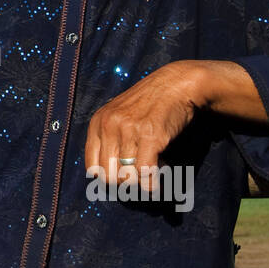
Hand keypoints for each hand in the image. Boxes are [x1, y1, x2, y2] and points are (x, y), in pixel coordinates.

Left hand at [83, 60, 202, 193]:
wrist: (176, 84)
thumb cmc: (150, 104)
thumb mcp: (119, 115)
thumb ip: (110, 139)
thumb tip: (111, 176)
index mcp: (97, 122)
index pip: (92, 167)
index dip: (109, 178)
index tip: (124, 177)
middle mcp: (109, 125)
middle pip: (109, 176)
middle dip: (126, 183)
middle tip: (140, 176)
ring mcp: (128, 129)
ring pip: (127, 177)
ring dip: (142, 182)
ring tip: (153, 169)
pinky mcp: (150, 135)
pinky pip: (145, 172)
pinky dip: (152, 183)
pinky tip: (159, 177)